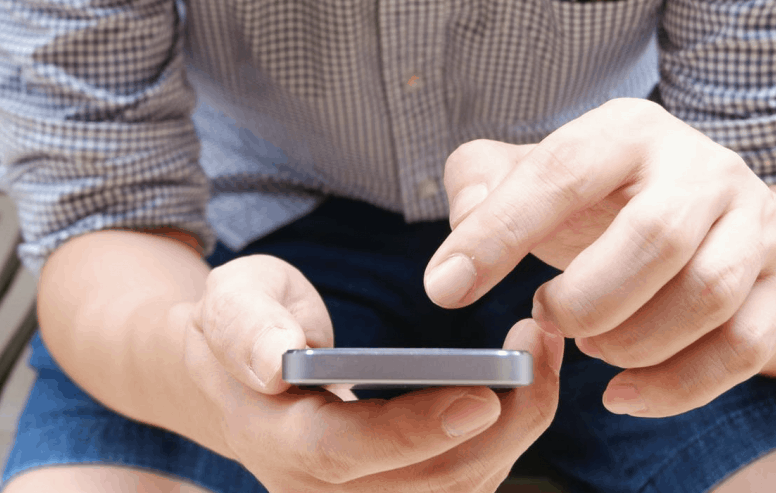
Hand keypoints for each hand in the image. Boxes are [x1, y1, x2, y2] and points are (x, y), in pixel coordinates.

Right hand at [182, 253, 565, 491]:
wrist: (242, 379)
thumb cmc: (245, 327)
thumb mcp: (231, 301)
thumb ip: (246, 325)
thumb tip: (274, 361)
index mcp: (276, 440)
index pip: (346, 452)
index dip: (415, 432)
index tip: (485, 396)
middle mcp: (321, 490)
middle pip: (426, 483)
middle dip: (500, 422)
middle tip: (539, 345)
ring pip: (459, 488)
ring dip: (518, 427)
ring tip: (544, 351)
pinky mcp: (399, 491)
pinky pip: (466, 479)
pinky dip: (508, 434)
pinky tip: (530, 380)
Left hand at [424, 97, 775, 417]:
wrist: (714, 210)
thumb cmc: (603, 197)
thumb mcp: (536, 171)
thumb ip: (482, 182)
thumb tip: (466, 225)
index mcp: (628, 130)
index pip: (560, 174)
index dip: (498, 233)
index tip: (444, 288)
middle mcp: (701, 166)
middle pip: (654, 237)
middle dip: (586, 298)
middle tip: (547, 316)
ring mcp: (753, 221)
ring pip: (707, 295)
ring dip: (632, 341)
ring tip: (591, 343)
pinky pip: (745, 346)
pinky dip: (679, 387)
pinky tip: (625, 394)